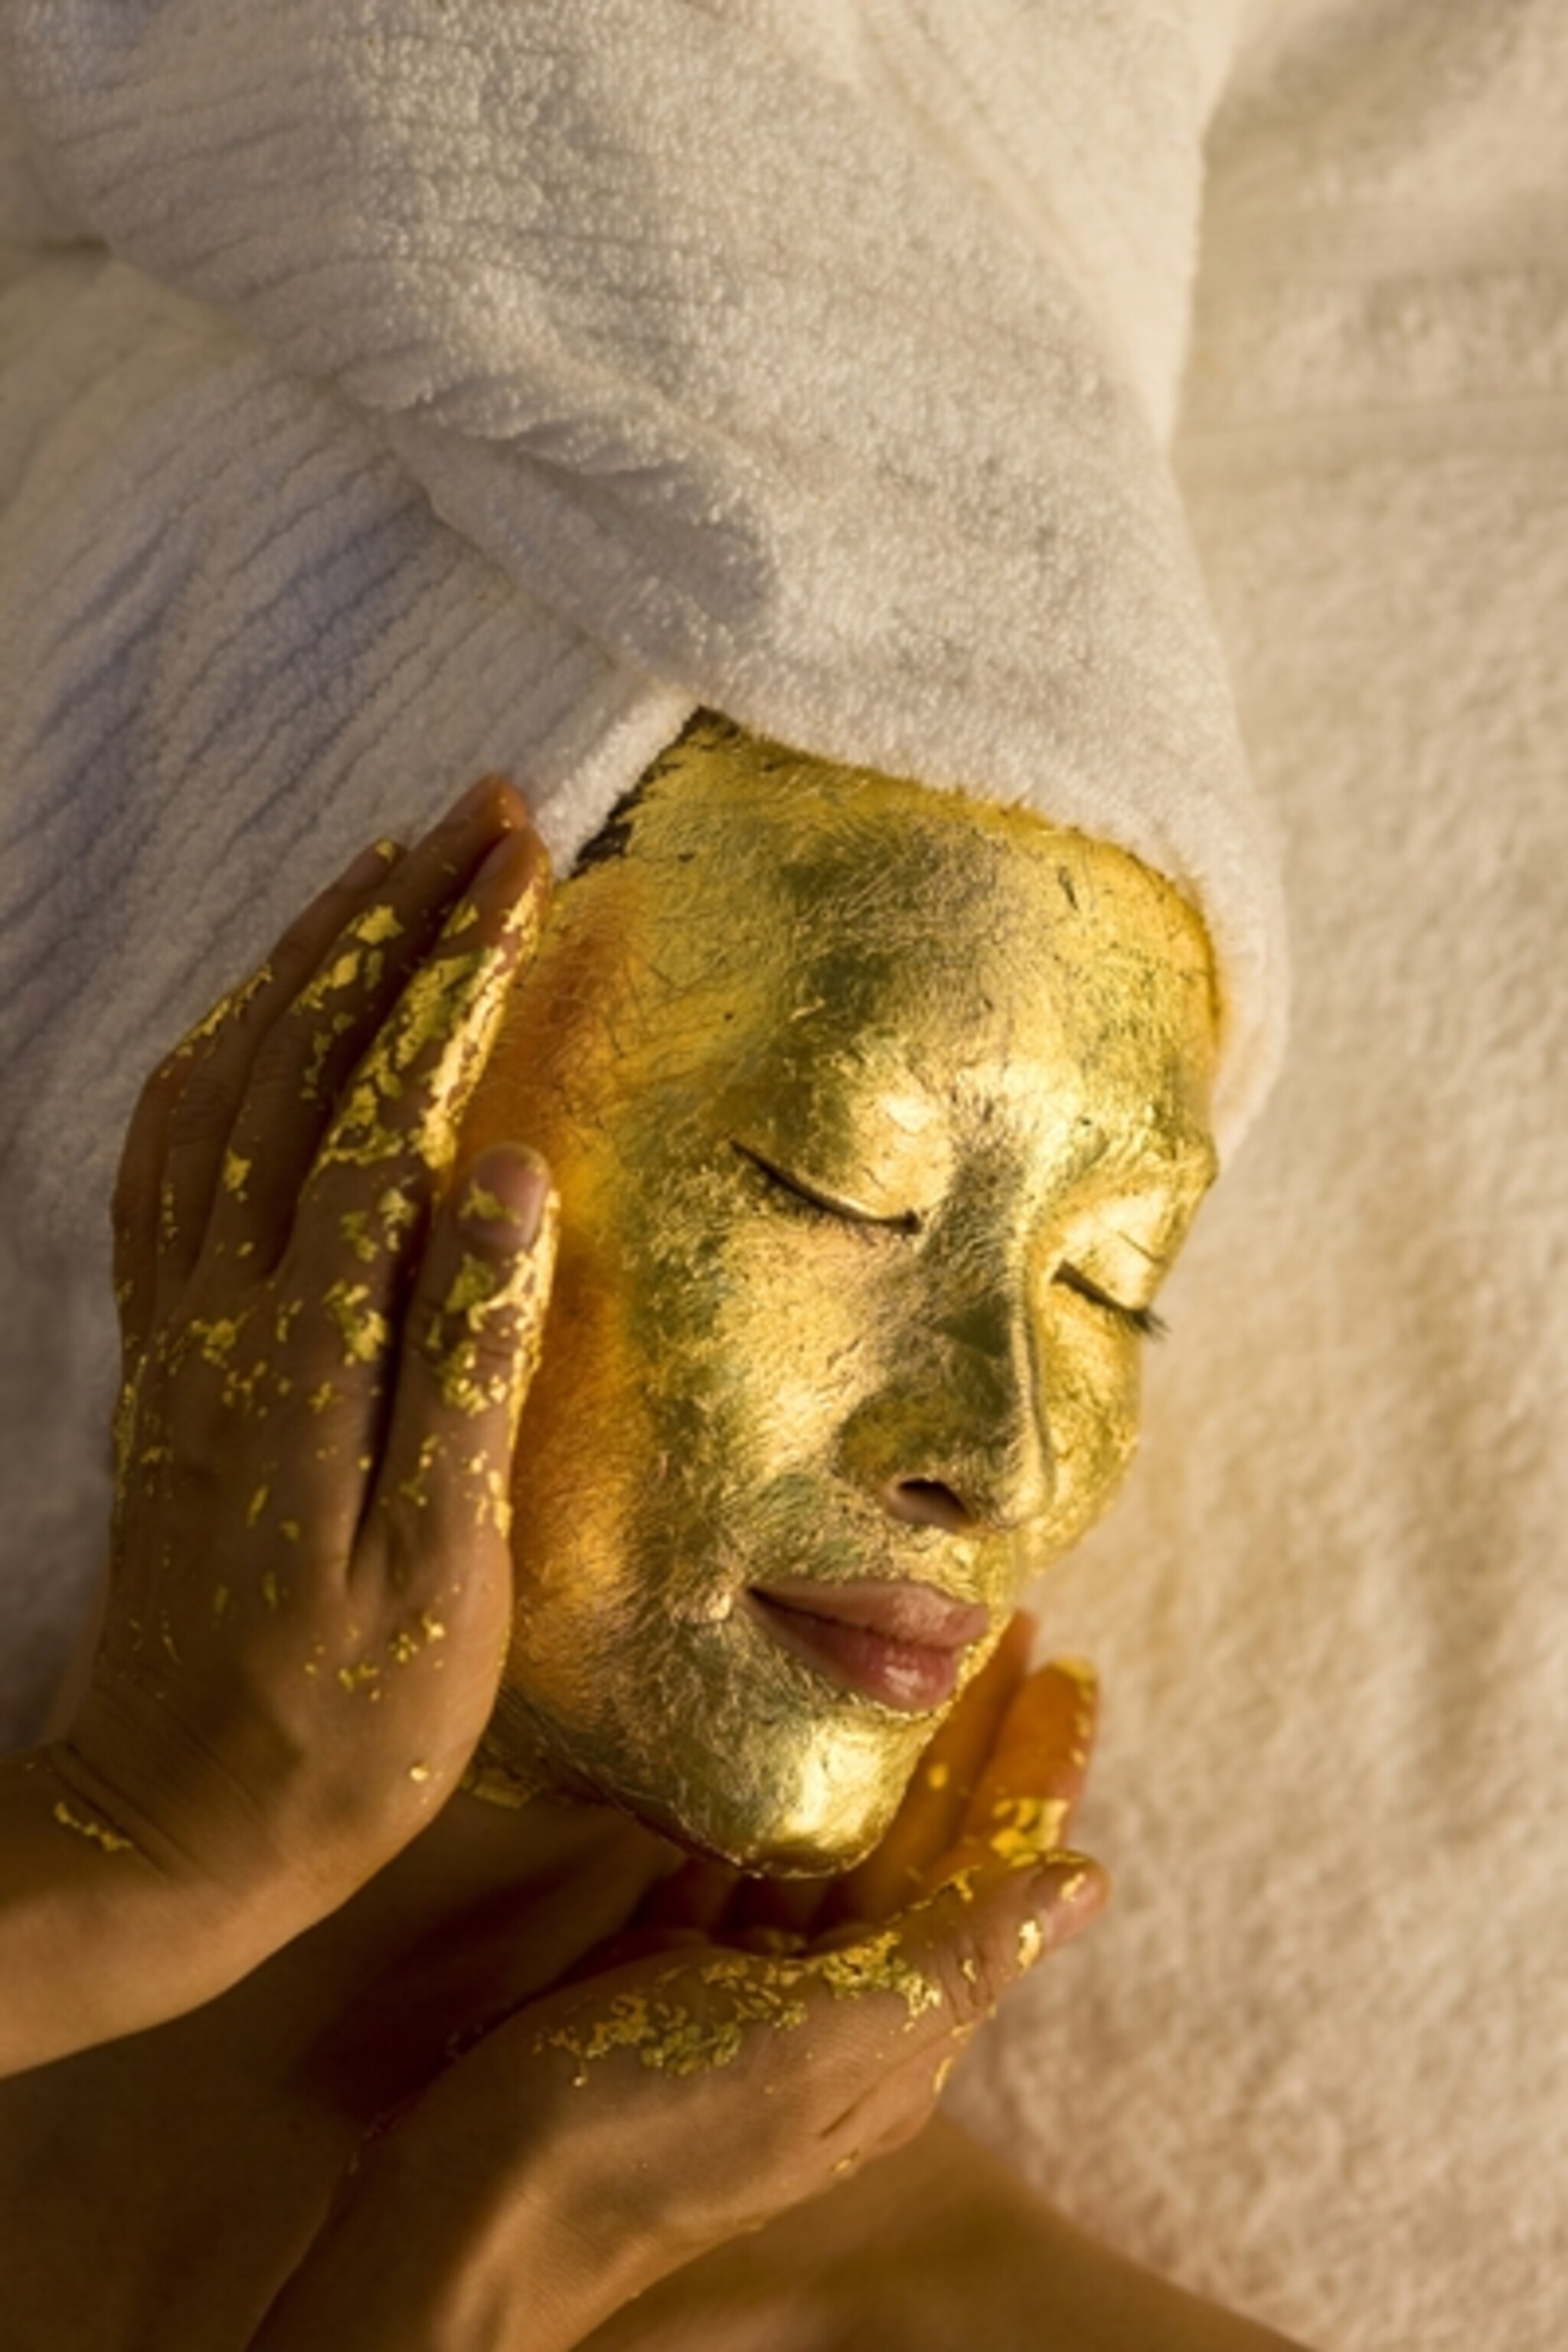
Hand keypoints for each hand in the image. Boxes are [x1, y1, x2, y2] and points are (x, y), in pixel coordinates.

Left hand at [55, 777, 556, 1948]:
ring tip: (383, 872)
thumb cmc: (342, 1725)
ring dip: (302, 966)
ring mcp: (179, 1325)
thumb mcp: (441, 1577)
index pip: (386, 1108)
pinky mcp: (162, 1355)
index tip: (522, 863)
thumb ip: (464, 1367)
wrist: (174, 1823)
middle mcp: (224, 1310)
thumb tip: (500, 1173)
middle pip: (303, 1065)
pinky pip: (168, 1163)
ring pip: (227, 1091)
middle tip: (481, 819)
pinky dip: (217, 1059)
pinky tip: (257, 1022)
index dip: (454, 975)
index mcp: (308, 1354)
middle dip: (393, 924)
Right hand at [249, 1624, 1105, 2351]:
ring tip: (896, 1650)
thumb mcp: (820, 2045)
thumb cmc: (657, 2128)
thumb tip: (1086, 1884)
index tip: (1067, 1668)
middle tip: (998, 1624)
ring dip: (869, 1753)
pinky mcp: (663, 1969)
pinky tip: (760, 1725)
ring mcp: (746, 1989)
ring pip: (830, 1846)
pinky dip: (752, 1798)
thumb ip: (950, 1960)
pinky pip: (729, 1866)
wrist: (479, 2206)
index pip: (993, 1872)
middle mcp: (836, 2007)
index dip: (1032, 1769)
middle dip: (962, 1740)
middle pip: (922, 1845)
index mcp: (895, 2029)